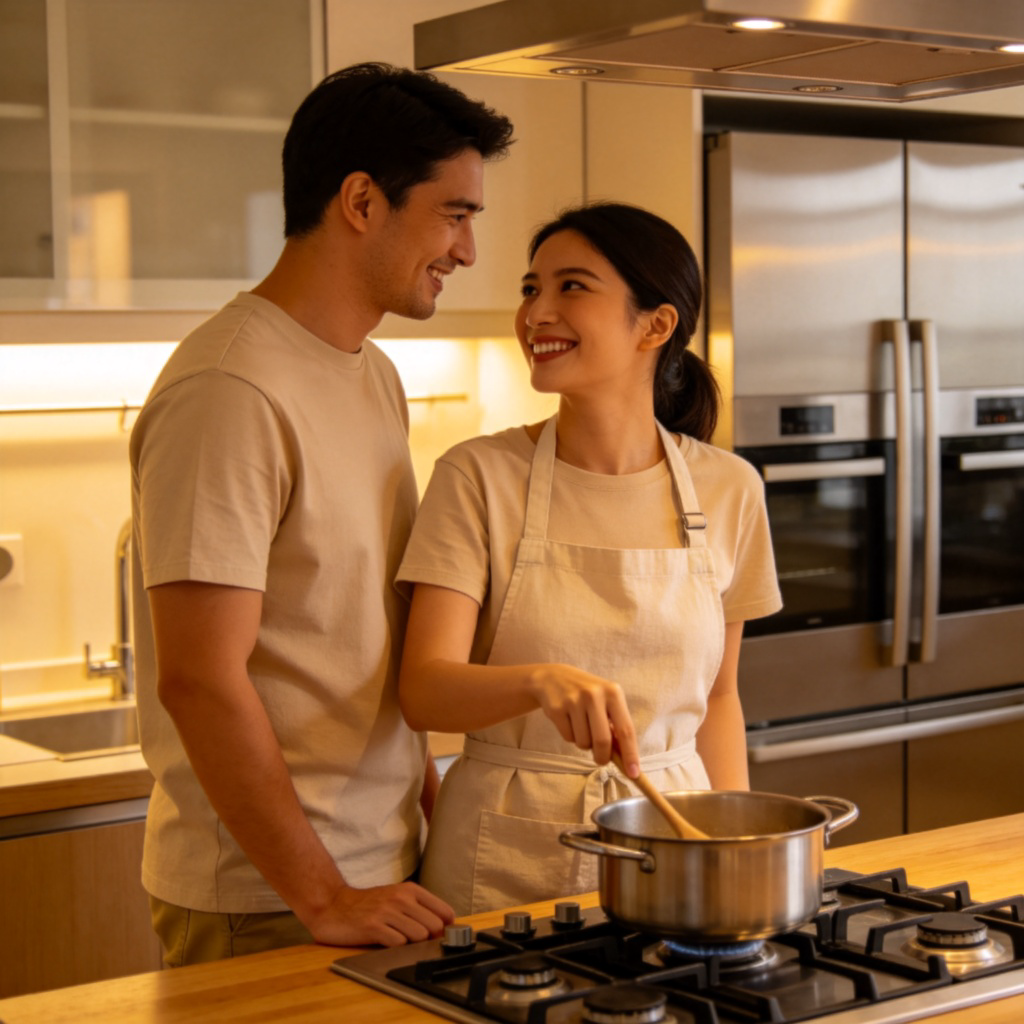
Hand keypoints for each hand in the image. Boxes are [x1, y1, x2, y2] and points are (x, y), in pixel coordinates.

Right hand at [304, 881, 454, 947]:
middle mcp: (401, 898)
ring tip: (396, 938)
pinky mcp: (373, 926)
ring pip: (419, 935)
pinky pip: (398, 943)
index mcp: (410, 890)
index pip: (444, 911)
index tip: (439, 936)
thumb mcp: (397, 898)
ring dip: (411, 943)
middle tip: (414, 939)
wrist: (333, 905)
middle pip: (434, 926)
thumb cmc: (368, 905)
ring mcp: (387, 911)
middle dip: (428, 938)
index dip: (445, 928)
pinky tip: (384, 941)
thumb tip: (444, 929)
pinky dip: (394, 947)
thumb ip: (419, 910)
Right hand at [528, 664, 638, 776]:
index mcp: (613, 692)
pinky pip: (568, 737)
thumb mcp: (605, 701)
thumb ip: (616, 725)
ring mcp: (574, 700)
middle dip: (602, 756)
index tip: (633, 773)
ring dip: (584, 744)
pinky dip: (571, 737)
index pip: (626, 729)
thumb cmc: (587, 694)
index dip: (630, 754)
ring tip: (581, 727)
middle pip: (603, 740)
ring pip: (584, 742)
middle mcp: (594, 694)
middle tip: (600, 759)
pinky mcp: (556, 708)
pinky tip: (569, 722)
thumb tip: (625, 757)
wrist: (553, 678)